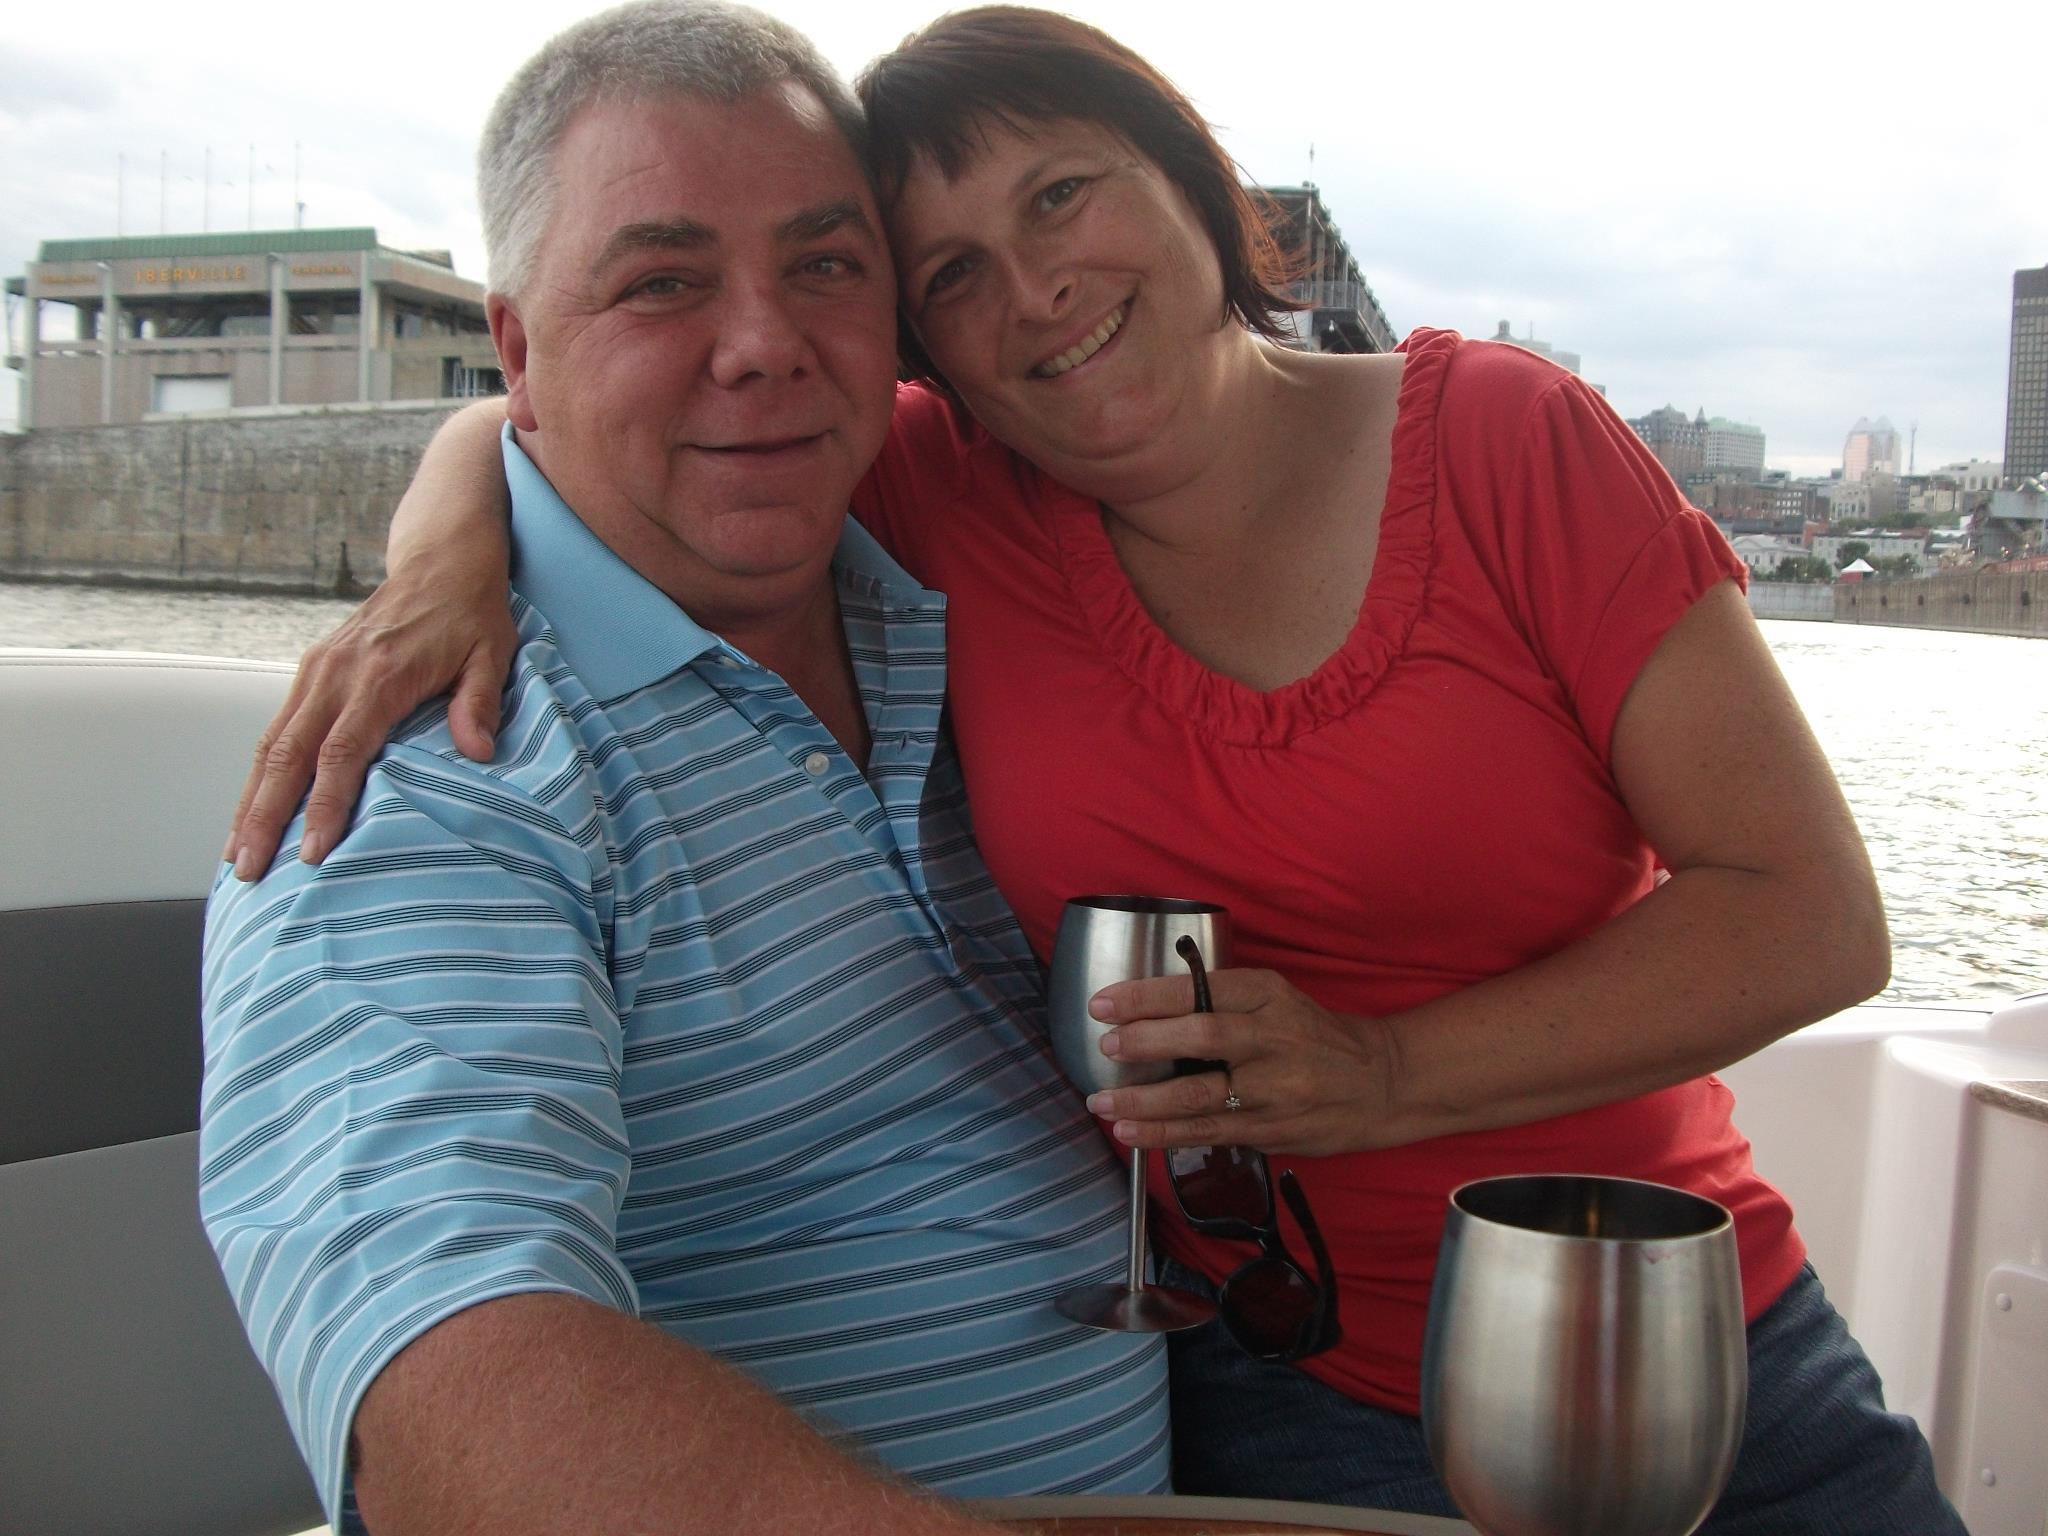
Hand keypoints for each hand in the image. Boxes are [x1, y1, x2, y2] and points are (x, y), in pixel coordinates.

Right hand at [223, 568, 518, 878]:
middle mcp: (336, 674)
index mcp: (378, 674)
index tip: (311, 851)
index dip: (324, 804)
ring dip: (251, 801)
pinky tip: (252, 810)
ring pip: (272, 745)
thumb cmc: (471, 613)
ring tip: (237, 854)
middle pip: (289, 755)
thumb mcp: (492, 653)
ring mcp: (318, 671)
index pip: (342, 751)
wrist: (442, 560)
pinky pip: (277, 730)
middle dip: (265, 816)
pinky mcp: (312, 672)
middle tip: (250, 869)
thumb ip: (480, 702)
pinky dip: (260, 775)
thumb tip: (478, 753)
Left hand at [1082, 968, 1401, 1157]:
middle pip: (1203, 1035)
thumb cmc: (1314, 1036)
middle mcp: (1273, 1037)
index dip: (1148, 995)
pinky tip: (1132, 1132)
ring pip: (1201, 1094)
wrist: (1381, 1082)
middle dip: (1146, 1041)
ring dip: (1144, 1100)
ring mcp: (1274, 1088)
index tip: (1104, 1002)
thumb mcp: (1277, 1000)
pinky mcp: (1272, 1129)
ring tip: (1102, 1101)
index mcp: (1269, 994)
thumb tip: (1145, 1011)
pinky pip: (1210, 1131)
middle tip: (1105, 1044)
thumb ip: (1222, 1002)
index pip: (1201, 989)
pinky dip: (1165, 1134)